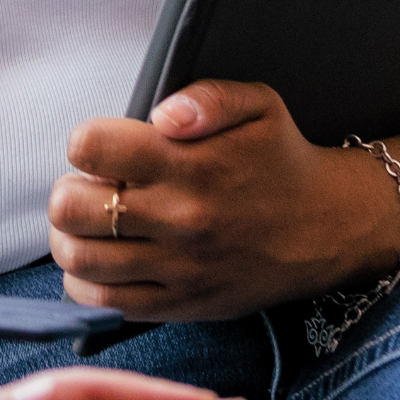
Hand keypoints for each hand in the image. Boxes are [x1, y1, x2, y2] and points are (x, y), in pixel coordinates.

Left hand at [48, 80, 397, 324]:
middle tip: (93, 187)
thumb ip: (207, 96)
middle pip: (72, 207)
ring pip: (79, 258)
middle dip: (70, 189)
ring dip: (69, 236)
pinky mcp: (181, 304)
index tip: (103, 148)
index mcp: (190, 163)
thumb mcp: (259, 105)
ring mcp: (178, 266)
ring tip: (91, 223)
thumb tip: (161, 115)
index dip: (86, 142)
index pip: (92, 148)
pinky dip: (86, 282)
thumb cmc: (282, 160)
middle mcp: (180, 217)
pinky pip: (105, 302)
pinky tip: (103, 261)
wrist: (329, 227)